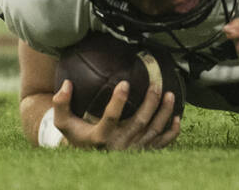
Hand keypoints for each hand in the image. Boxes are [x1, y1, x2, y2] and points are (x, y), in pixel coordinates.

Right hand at [50, 79, 180, 150]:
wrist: (88, 155)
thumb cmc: (77, 135)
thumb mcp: (64, 122)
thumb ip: (61, 104)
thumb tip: (66, 84)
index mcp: (100, 137)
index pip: (110, 119)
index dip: (118, 102)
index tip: (125, 83)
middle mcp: (119, 145)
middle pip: (140, 122)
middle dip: (151, 102)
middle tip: (156, 84)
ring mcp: (133, 150)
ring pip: (154, 131)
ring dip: (164, 113)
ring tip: (170, 94)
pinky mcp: (142, 152)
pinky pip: (161, 144)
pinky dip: (171, 133)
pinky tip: (178, 119)